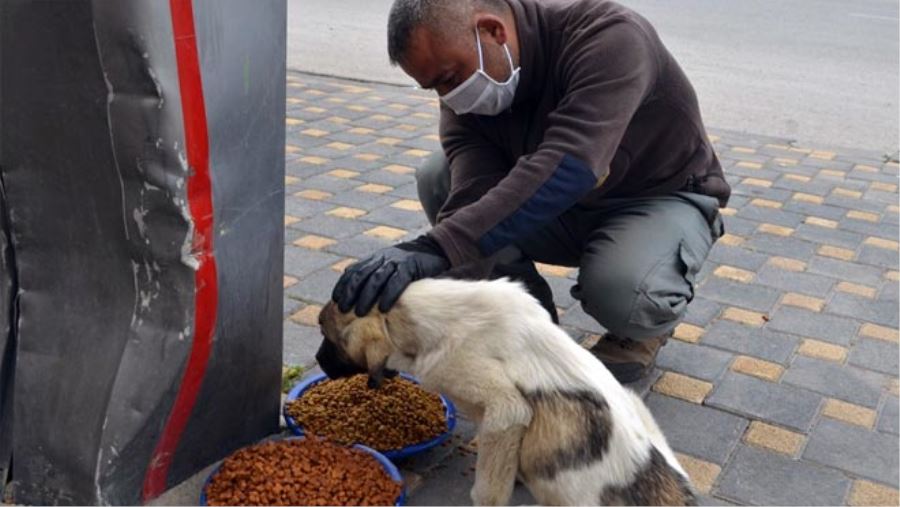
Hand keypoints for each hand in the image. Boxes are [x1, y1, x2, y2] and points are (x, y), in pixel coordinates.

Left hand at [332, 235, 449, 315]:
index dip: (344, 284)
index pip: (354, 270)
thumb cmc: (409, 263)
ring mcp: (396, 261)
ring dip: (366, 296)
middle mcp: (383, 258)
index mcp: (375, 258)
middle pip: (362, 275)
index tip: (336, 299)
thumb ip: (373, 271)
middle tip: (344, 310)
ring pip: (376, 278)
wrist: (433, 248)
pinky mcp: (410, 267)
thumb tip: (352, 284)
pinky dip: (389, 294)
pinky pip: (397, 281)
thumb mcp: (388, 263)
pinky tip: (383, 307)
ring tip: (359, 312)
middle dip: (351, 293)